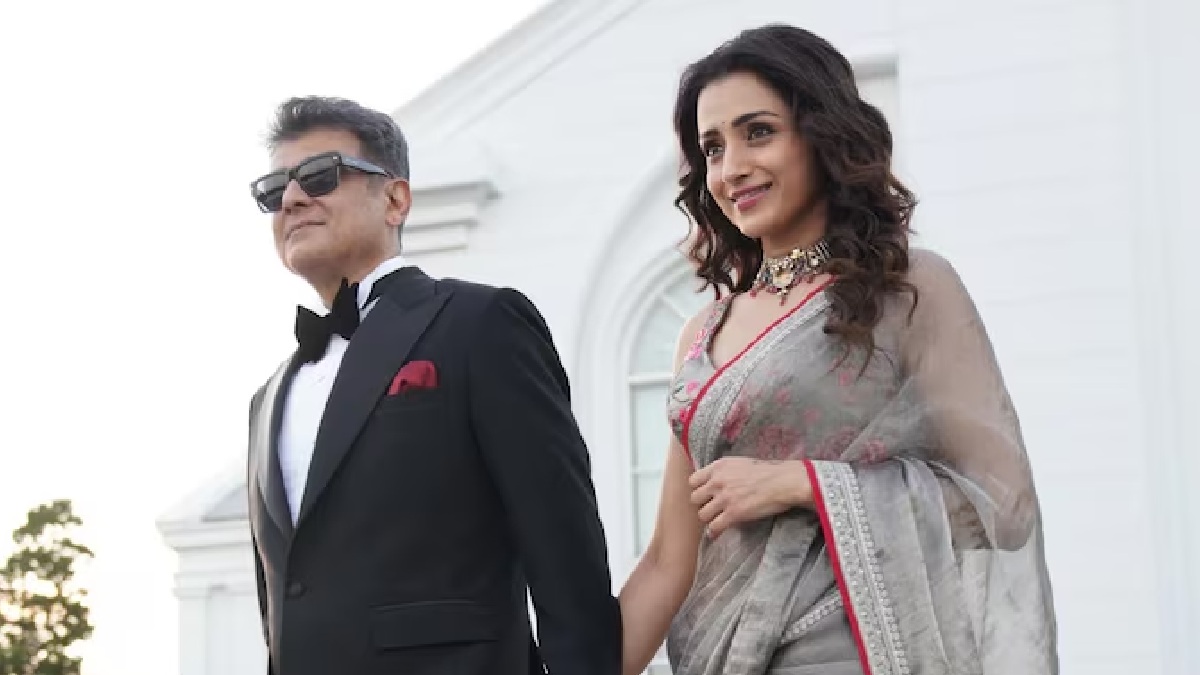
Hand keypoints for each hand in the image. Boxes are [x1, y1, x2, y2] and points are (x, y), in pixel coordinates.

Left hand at [688, 457, 812, 538]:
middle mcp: (717, 481)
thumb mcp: (739, 463)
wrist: (782, 481)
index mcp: (718, 467)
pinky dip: (715, 531)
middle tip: (712, 507)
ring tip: (717, 518)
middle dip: (703, 503)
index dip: (698, 489)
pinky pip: (714, 526)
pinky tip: (718, 531)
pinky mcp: (733, 513)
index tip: (705, 494)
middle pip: (694, 498)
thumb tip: (713, 481)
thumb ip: (724, 471)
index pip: (693, 481)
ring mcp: (724, 498)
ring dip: (709, 518)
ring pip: (702, 514)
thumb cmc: (766, 472)